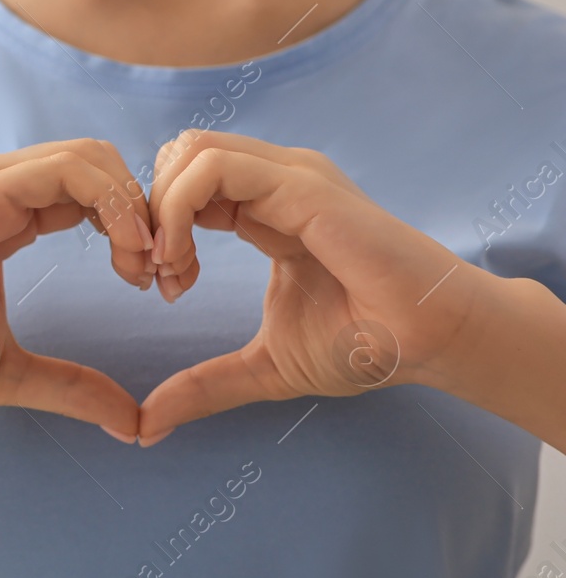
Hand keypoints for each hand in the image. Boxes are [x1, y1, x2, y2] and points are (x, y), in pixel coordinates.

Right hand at [0, 140, 154, 436]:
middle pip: (101, 162)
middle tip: (163, 274)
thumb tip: (133, 424)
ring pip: (90, 157)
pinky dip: (110, 202)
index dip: (136, 229)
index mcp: (5, 213)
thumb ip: (71, 388)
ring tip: (146, 266)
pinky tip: (125, 254)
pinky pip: (64, 172)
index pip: (91, 190)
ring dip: (135, 205)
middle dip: (147, 211)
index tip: (154, 284)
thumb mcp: (7, 372)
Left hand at [137, 131, 493, 444]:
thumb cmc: (367, 345)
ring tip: (169, 271)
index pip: (185, 180)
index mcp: (264, 205)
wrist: (431, 344)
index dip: (154, 224)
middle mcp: (274, 179)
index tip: (155, 283)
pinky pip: (215, 169)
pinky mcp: (302, 186)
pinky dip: (177, 209)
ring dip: (159, 209)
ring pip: (190, 151)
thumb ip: (204, 387)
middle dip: (146, 210)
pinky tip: (183, 263)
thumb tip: (146, 426)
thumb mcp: (263, 367)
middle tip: (153, 276)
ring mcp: (290, 176)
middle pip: (177, 154)